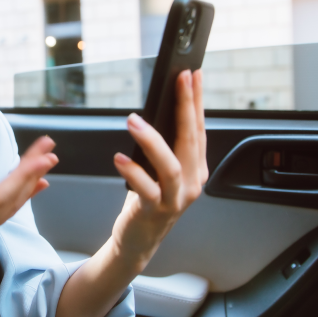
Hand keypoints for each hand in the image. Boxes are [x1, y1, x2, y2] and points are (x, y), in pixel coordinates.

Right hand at [0, 136, 58, 293]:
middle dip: (33, 170)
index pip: (1, 195)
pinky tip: (34, 186)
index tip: (42, 156)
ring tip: (46, 159)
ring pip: (13, 203)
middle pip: (13, 196)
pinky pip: (7, 211)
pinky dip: (23, 195)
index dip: (23, 174)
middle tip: (50, 146)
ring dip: (31, 180)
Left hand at [111, 69, 207, 270]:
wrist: (139, 241)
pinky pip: (146, 189)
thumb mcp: (160, 171)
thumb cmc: (148, 200)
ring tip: (133, 120)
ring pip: (171, 165)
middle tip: (178, 81)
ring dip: (152, 140)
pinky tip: (119, 158)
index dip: (196, 100)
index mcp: (196, 169)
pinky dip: (133, 172)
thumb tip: (155, 110)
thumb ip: (164, 146)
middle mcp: (192, 183)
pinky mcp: (155, 211)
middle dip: (186, 107)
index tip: (192, 75)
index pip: (198, 128)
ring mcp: (176, 198)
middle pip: (191, 140)